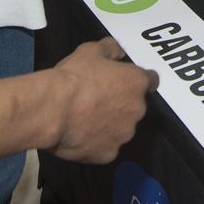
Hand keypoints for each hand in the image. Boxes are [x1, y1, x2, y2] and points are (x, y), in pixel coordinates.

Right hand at [47, 38, 157, 162]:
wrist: (53, 110)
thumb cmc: (74, 76)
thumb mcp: (90, 50)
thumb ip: (110, 49)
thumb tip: (118, 52)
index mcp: (136, 83)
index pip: (150, 81)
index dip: (137, 80)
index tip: (125, 81)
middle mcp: (137, 110)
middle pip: (134, 107)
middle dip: (121, 103)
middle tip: (97, 100)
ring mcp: (123, 135)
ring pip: (121, 128)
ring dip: (110, 124)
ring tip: (84, 120)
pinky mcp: (108, 154)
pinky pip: (105, 146)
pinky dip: (96, 142)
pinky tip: (79, 135)